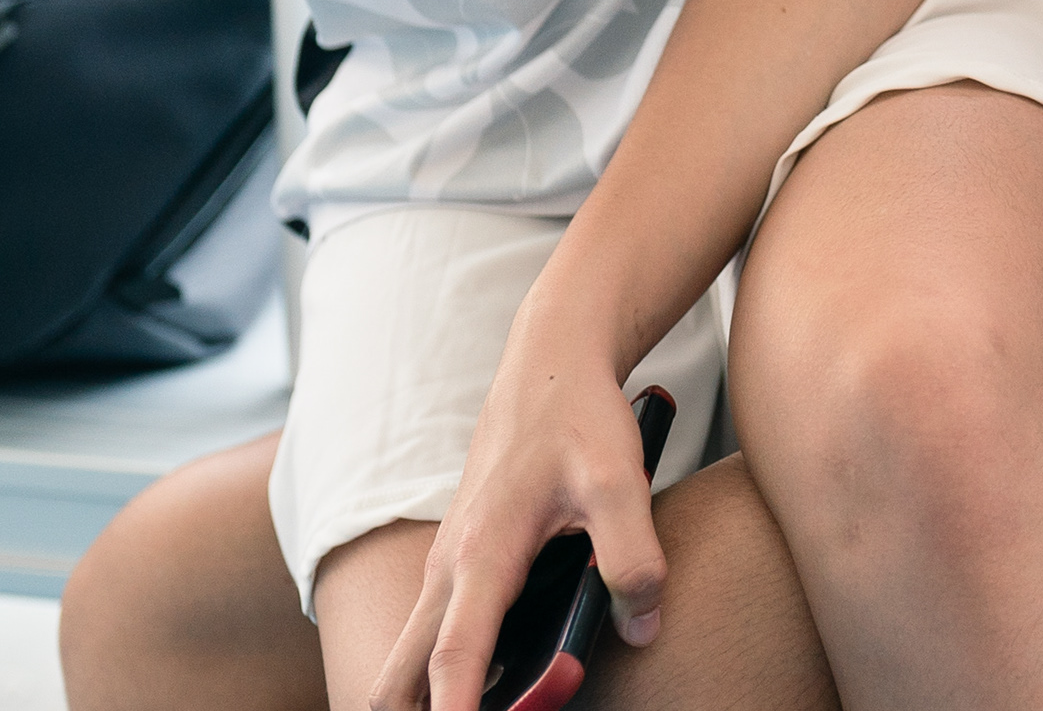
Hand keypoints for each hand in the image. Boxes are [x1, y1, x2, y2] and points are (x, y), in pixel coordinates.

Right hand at [371, 328, 669, 710]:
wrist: (548, 364)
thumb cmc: (578, 418)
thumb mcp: (620, 481)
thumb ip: (634, 556)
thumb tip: (642, 626)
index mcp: (482, 556)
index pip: (453, 659)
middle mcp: (448, 572)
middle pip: (400, 677)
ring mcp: (446, 571)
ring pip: (411, 661)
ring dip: (431, 700)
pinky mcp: (459, 568)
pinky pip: (435, 640)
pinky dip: (447, 677)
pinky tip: (503, 689)